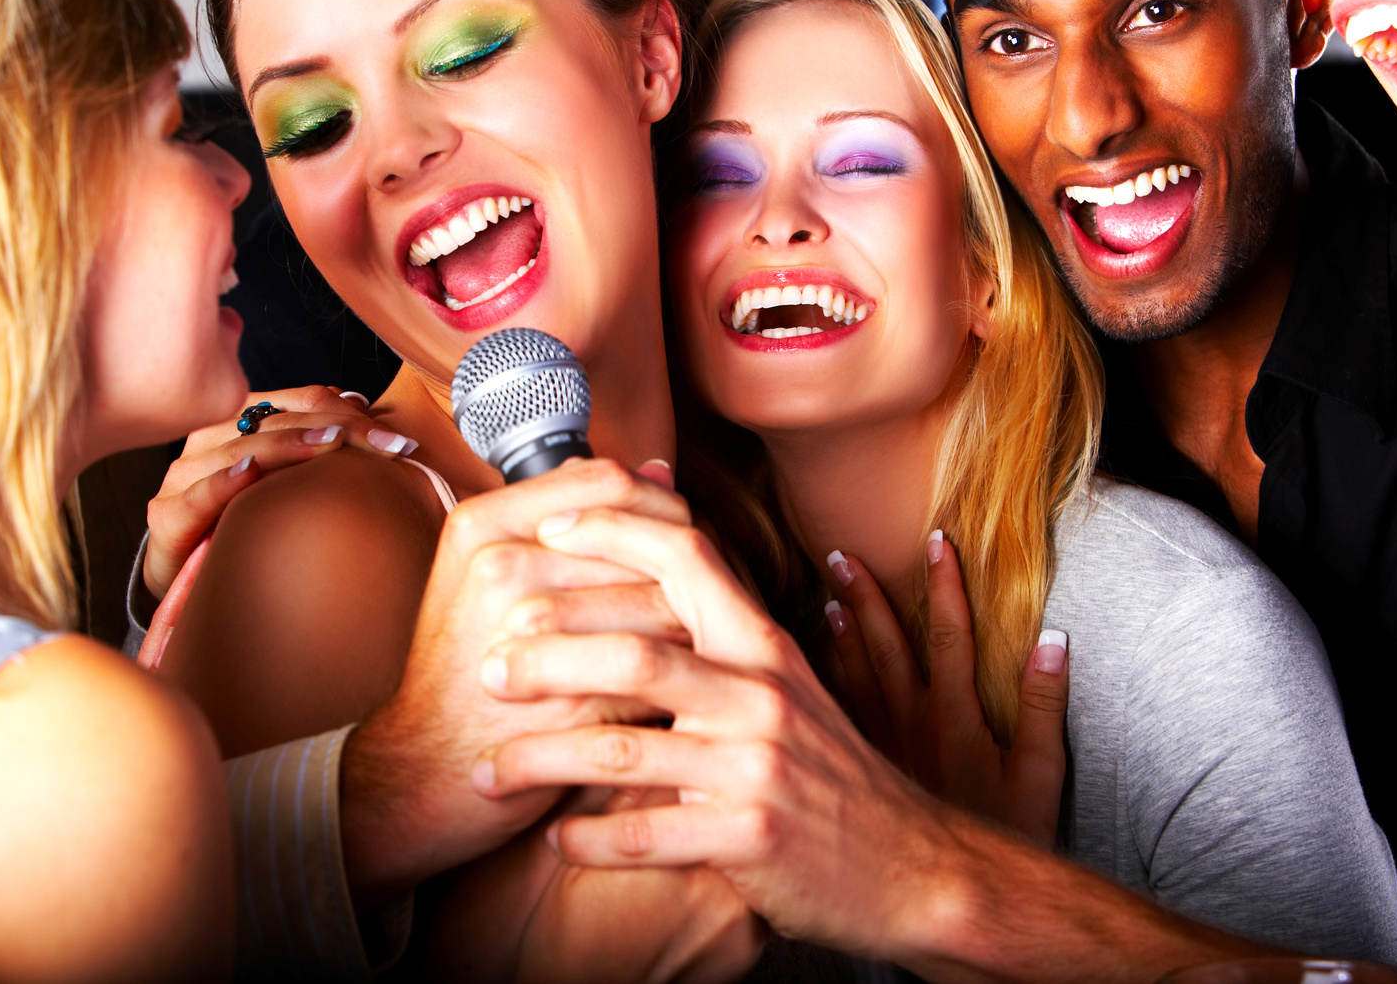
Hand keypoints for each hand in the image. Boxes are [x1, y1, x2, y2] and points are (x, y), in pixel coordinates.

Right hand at [143, 385, 417, 602]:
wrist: (192, 583)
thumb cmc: (247, 529)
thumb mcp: (292, 488)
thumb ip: (320, 447)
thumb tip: (360, 403)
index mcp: (242, 423)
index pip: (299, 402)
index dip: (347, 412)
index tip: (396, 438)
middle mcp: (210, 440)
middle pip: (277, 421)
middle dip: (336, 429)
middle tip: (388, 446)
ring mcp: (184, 474)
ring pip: (241, 448)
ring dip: (288, 445)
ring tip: (332, 444)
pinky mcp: (167, 514)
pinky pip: (198, 493)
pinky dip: (224, 481)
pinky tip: (251, 474)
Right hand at [341, 458, 692, 902]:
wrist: (423, 767)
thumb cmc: (471, 664)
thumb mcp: (495, 570)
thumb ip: (573, 517)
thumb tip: (661, 467)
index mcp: (484, 524)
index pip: (610, 482)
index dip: (659, 507)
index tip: (674, 541)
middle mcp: (502, 566)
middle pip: (649, 543)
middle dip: (686, 578)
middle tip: (695, 605)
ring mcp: (534, 633)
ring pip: (666, 604)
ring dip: (694, 631)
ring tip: (688, 649)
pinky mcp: (570, 695)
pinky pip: (662, 669)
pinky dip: (680, 681)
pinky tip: (672, 690)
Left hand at [469, 504, 973, 957]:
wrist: (910, 867)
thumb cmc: (829, 771)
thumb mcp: (788, 684)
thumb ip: (725, 631)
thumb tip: (662, 562)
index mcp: (764, 645)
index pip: (685, 555)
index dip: (611, 531)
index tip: (544, 529)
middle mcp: (762, 694)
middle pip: (633, 655)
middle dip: (546, 658)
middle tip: (486, 666)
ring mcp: (755, 767)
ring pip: (620, 752)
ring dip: (540, 759)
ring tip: (488, 771)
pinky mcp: (748, 838)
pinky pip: (643, 835)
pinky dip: (588, 839)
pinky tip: (555, 839)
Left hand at [822, 536, 1068, 847]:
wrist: (961, 902)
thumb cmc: (1012, 837)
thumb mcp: (1043, 774)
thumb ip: (1045, 705)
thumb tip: (1055, 640)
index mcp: (955, 717)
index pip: (950, 634)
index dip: (945, 586)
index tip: (936, 540)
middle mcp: (911, 724)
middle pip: (886, 645)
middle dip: (866, 595)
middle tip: (839, 552)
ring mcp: (878, 748)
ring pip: (852, 675)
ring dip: (839, 631)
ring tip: (824, 592)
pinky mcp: (853, 773)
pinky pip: (832, 714)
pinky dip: (819, 682)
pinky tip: (798, 662)